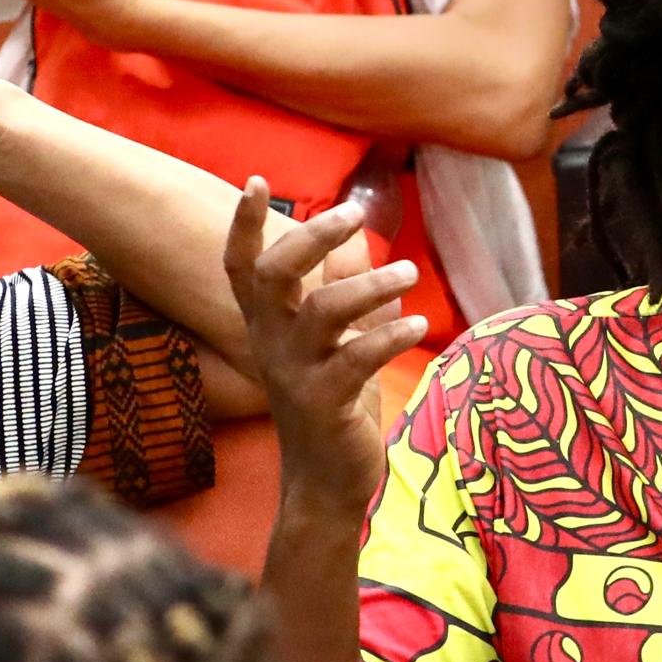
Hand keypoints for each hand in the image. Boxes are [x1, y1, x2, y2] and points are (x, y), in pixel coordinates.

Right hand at [222, 182, 424, 525]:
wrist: (327, 480)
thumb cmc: (333, 401)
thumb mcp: (334, 342)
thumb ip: (342, 294)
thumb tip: (358, 244)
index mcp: (269, 325)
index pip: (241, 268)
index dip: (245, 226)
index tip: (256, 181)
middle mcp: (273, 344)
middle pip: (275, 276)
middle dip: (312, 237)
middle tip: (355, 214)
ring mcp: (296, 374)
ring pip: (323, 312)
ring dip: (371, 285)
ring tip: (410, 273)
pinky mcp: (325, 403)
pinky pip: (356, 358)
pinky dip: (390, 336)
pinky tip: (420, 323)